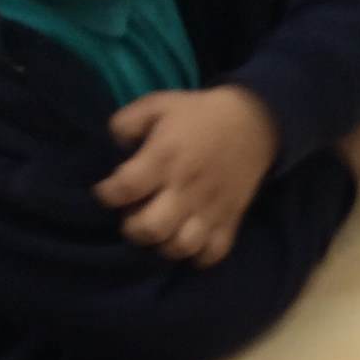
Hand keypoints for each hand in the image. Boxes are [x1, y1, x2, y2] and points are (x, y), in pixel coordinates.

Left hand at [94, 86, 279, 267]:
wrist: (252, 122)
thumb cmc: (198, 114)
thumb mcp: (158, 103)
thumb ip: (127, 122)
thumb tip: (116, 146)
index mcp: (165, 157)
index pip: (125, 188)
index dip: (107, 194)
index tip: (108, 191)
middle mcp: (186, 188)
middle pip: (151, 228)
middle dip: (132, 229)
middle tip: (133, 217)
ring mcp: (210, 208)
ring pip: (181, 246)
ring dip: (163, 245)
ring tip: (161, 231)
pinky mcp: (230, 219)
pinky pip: (213, 253)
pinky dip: (198, 256)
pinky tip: (189, 241)